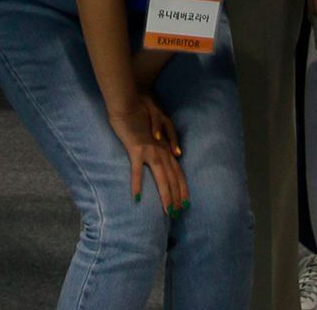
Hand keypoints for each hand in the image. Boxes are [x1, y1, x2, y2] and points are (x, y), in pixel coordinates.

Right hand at [107, 95, 188, 217]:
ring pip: (161, 178)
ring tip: (168, 210)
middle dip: (177, 197)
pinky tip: (137, 198)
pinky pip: (137, 170)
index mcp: (166, 149)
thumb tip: (176, 156)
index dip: (183, 189)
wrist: (130, 102)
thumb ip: (167, 142)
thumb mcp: (158, 128)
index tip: (185, 204)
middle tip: (177, 213)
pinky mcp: (136, 149)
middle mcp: (162, 152)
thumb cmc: (142, 114)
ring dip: (166, 195)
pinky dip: (137, 184)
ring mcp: (150, 151)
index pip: (178, 173)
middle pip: (173, 179)